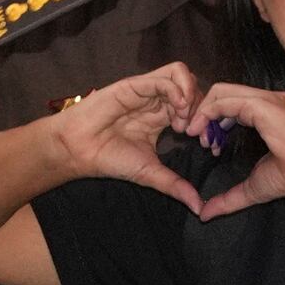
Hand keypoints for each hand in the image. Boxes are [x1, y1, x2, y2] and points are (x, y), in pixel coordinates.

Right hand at [49, 62, 202, 213]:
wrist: (80, 150)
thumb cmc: (110, 159)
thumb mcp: (151, 173)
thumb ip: (175, 186)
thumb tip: (198, 208)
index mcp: (162, 118)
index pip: (194, 108)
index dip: (204, 121)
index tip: (200, 142)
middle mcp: (156, 101)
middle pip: (193, 89)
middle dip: (201, 108)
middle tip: (193, 130)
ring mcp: (147, 91)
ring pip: (182, 75)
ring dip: (191, 95)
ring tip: (184, 118)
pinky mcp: (136, 84)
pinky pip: (167, 76)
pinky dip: (179, 89)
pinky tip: (178, 108)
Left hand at [185, 83, 284, 220]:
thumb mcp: (253, 188)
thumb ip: (229, 198)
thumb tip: (205, 214)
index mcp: (268, 114)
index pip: (233, 105)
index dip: (215, 121)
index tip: (209, 145)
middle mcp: (266, 100)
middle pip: (223, 94)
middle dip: (205, 114)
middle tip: (198, 139)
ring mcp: (264, 98)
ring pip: (221, 92)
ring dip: (203, 112)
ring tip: (195, 134)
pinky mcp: (260, 104)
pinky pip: (225, 100)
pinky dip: (208, 112)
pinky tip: (200, 130)